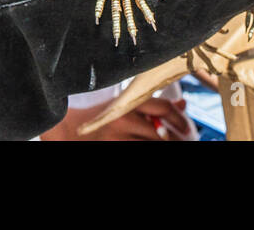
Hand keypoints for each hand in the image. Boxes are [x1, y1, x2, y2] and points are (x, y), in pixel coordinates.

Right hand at [47, 97, 190, 140]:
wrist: (66, 130)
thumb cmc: (99, 118)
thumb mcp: (124, 106)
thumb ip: (152, 107)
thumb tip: (184, 106)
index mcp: (126, 103)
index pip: (163, 107)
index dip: (180, 120)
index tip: (187, 130)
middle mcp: (122, 120)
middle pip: (161, 134)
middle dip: (174, 140)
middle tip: (181, 141)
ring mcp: (116, 139)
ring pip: (152, 145)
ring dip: (163, 145)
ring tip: (167, 143)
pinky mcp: (113, 150)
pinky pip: (140, 151)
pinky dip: (148, 149)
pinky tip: (148, 147)